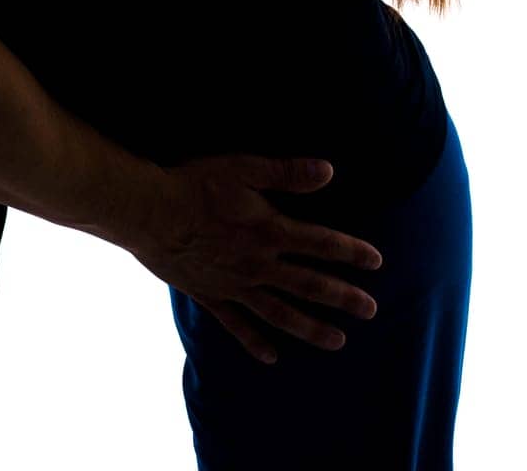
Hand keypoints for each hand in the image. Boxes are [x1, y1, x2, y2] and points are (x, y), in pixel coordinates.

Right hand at [131, 154, 381, 365]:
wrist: (150, 212)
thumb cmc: (195, 184)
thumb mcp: (243, 168)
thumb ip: (286, 173)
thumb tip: (328, 170)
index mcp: (270, 231)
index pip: (321, 243)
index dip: (351, 251)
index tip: (377, 262)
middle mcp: (259, 264)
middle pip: (310, 285)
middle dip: (343, 298)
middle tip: (371, 311)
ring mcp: (236, 285)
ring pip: (282, 313)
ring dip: (311, 328)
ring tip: (337, 341)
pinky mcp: (211, 295)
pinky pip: (238, 325)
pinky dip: (255, 342)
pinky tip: (271, 357)